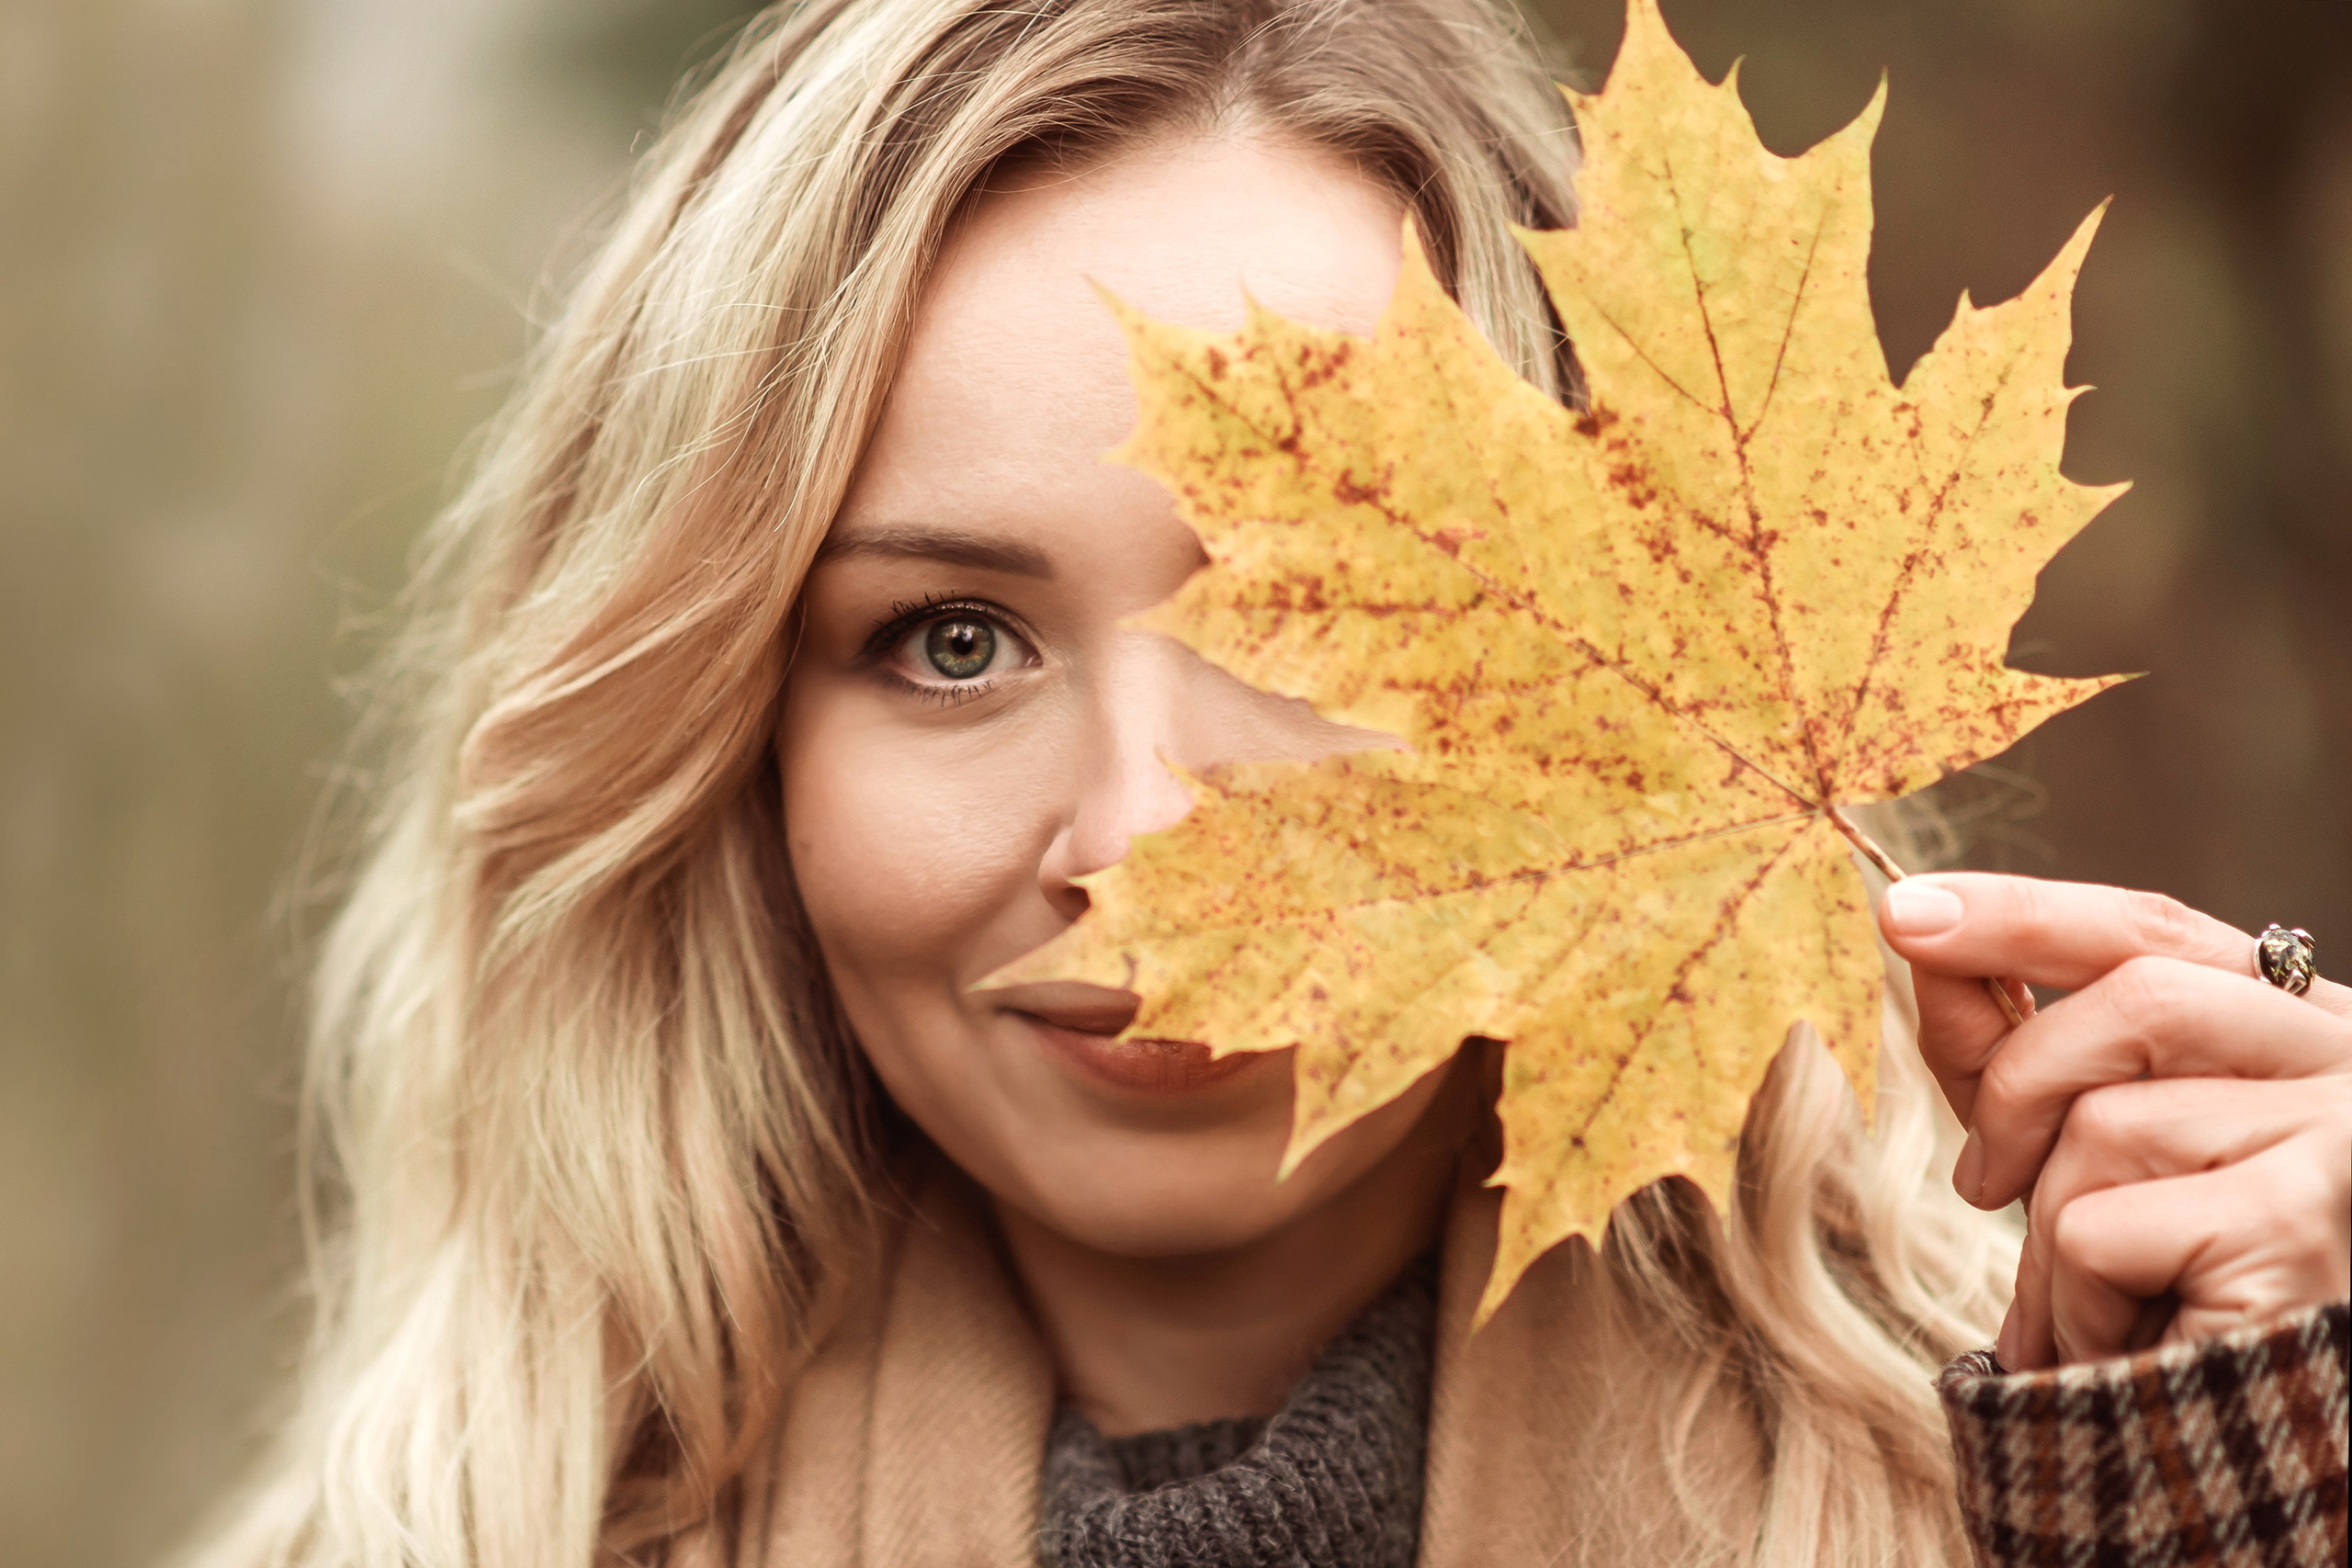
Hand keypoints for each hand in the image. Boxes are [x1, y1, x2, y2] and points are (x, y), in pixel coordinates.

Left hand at [1878, 873, 2351, 1369]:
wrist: (2278, 1450)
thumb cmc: (2190, 1298)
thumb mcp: (2104, 1157)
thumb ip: (2021, 1052)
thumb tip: (1922, 943)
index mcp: (2301, 1028)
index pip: (2156, 930)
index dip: (2026, 911)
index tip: (1907, 911)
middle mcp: (2346, 1060)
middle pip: (2136, 995)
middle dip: (2016, 1080)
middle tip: (1980, 1182)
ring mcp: (2338, 1138)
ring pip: (2109, 1121)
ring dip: (2053, 1232)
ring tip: (2094, 1306)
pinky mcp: (2301, 1226)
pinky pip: (2105, 1229)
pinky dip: (2080, 1302)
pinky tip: (2132, 1344)